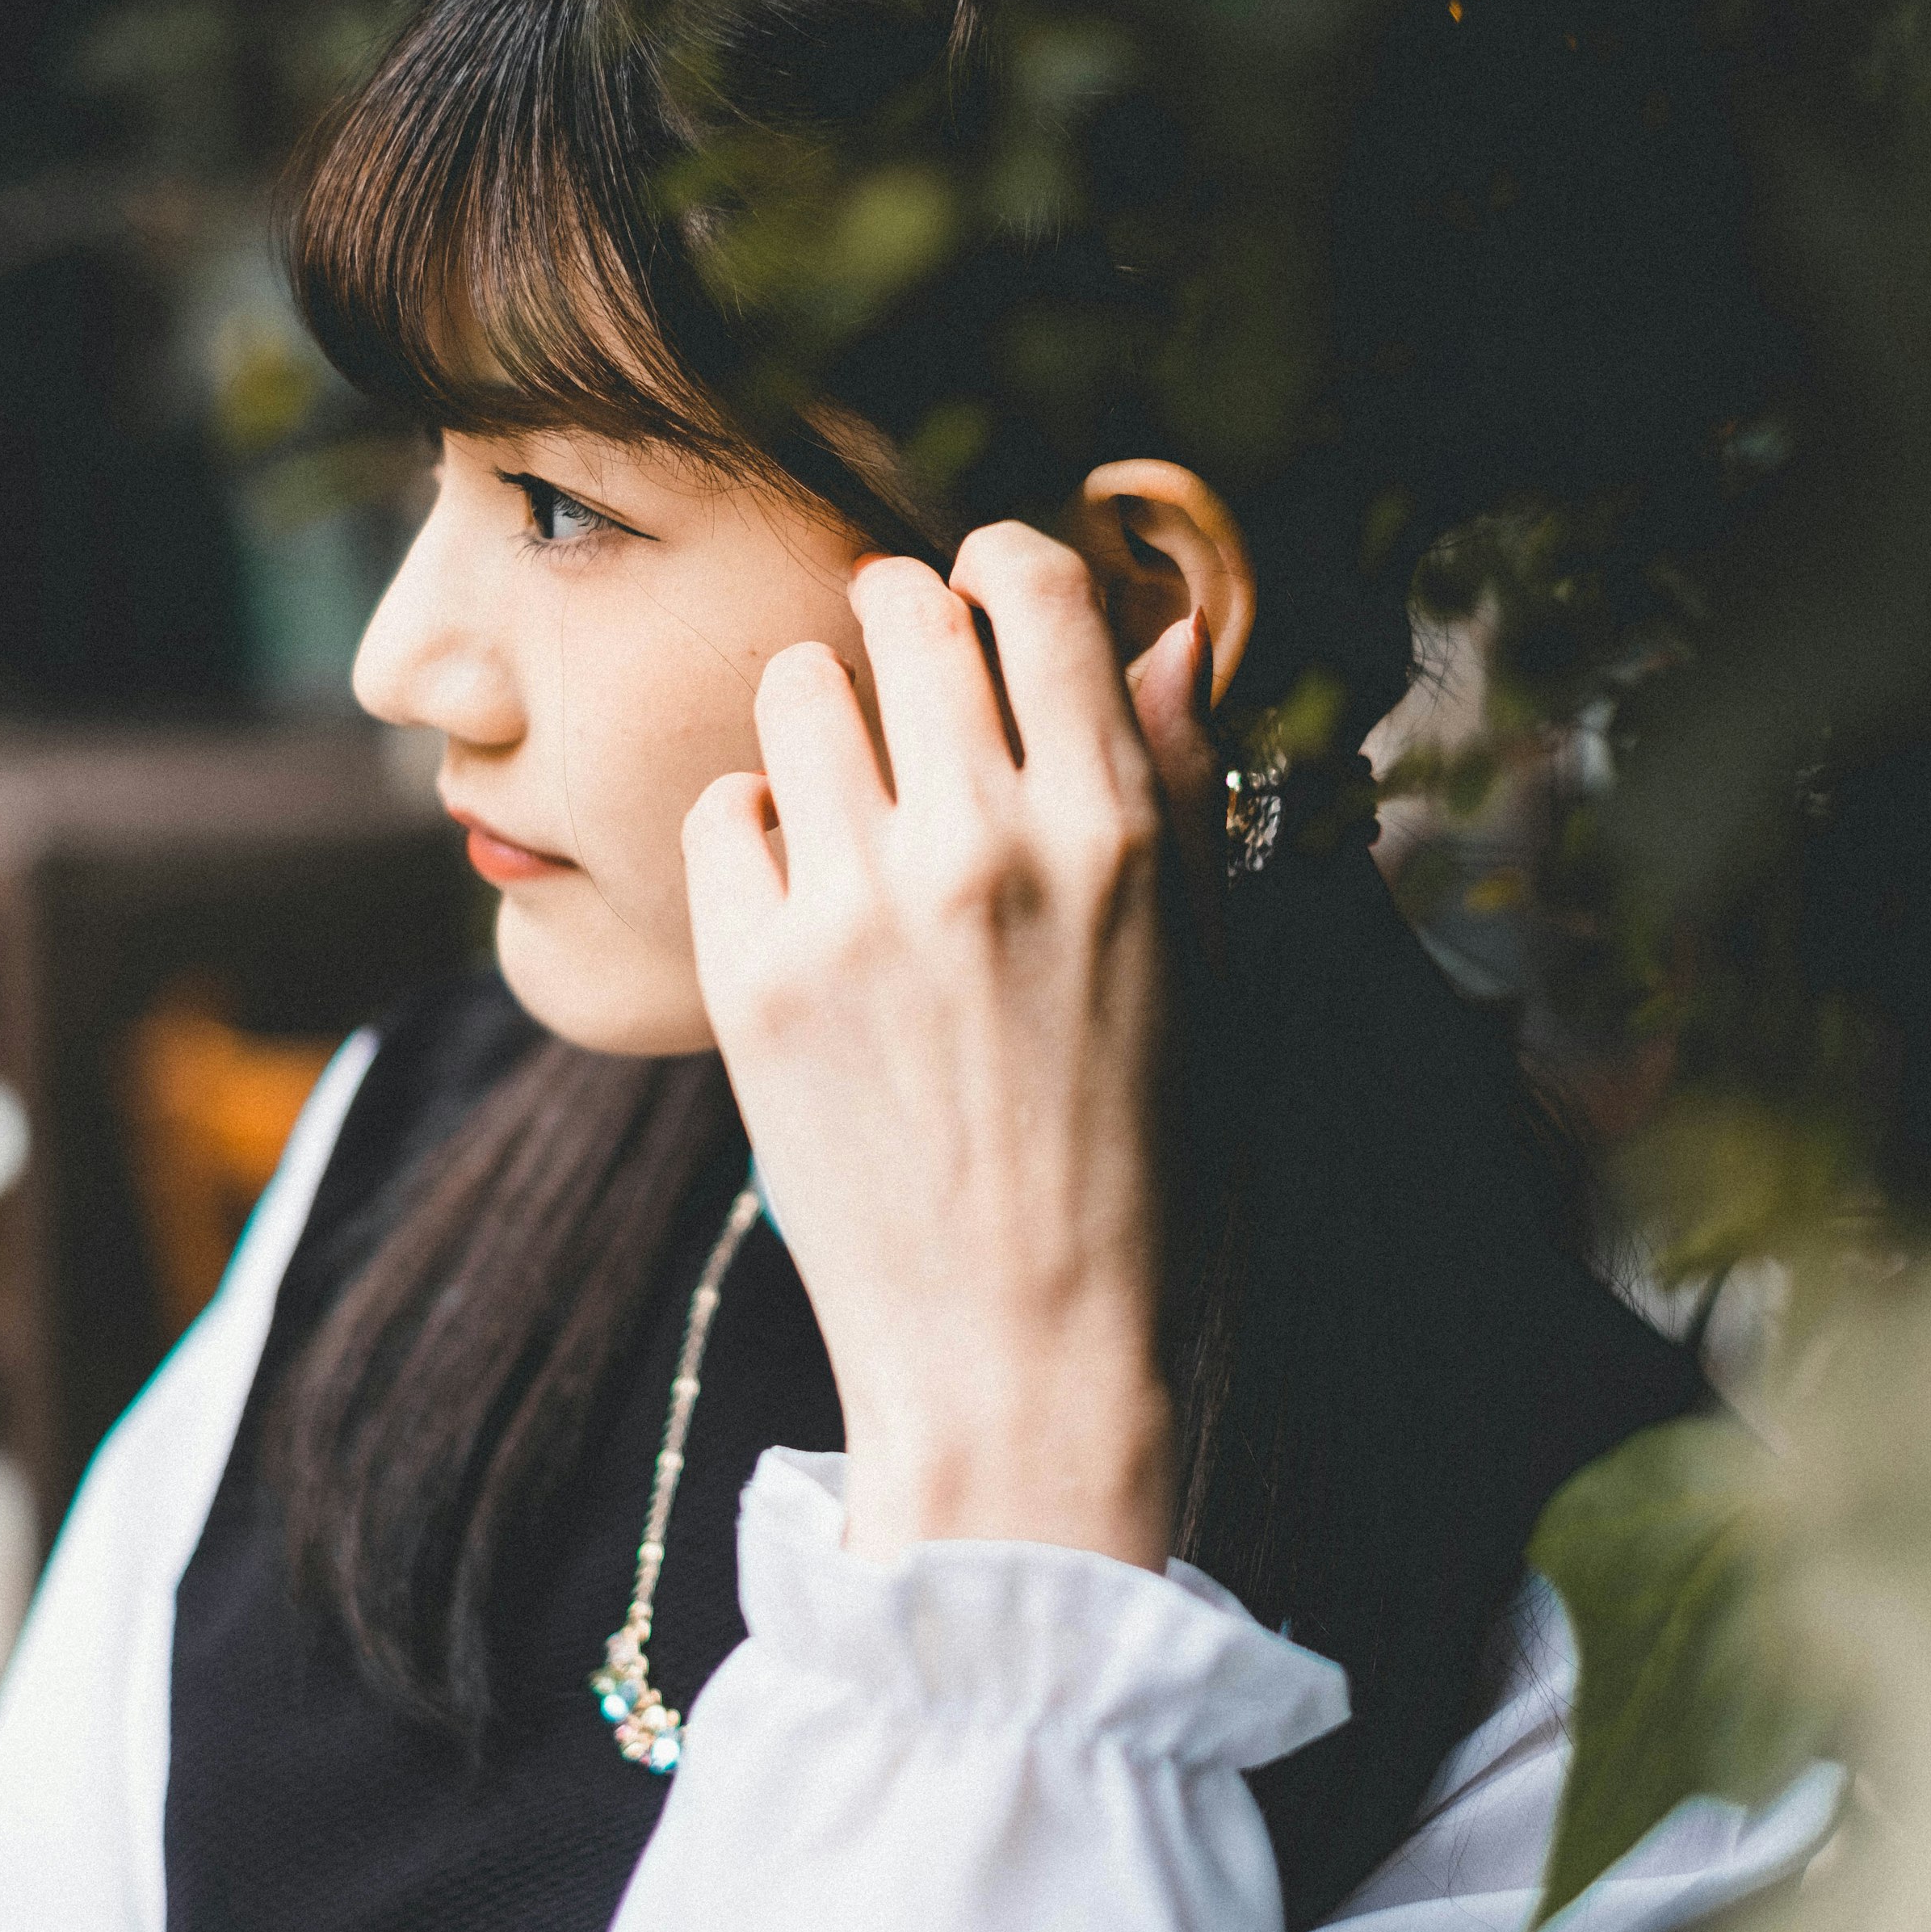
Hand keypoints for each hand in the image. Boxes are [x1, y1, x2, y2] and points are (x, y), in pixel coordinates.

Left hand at [681, 523, 1214, 1566]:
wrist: (1021, 1361)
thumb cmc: (1142, 1176)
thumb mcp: (1205, 975)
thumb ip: (1177, 793)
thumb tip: (1163, 640)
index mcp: (1117, 835)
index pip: (1038, 589)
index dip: (1008, 570)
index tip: (994, 601)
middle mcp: (985, 845)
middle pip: (905, 610)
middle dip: (908, 625)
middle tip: (914, 690)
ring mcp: (857, 909)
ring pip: (796, 687)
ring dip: (825, 719)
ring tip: (856, 801)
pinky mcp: (754, 978)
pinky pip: (725, 811)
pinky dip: (759, 835)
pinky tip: (804, 900)